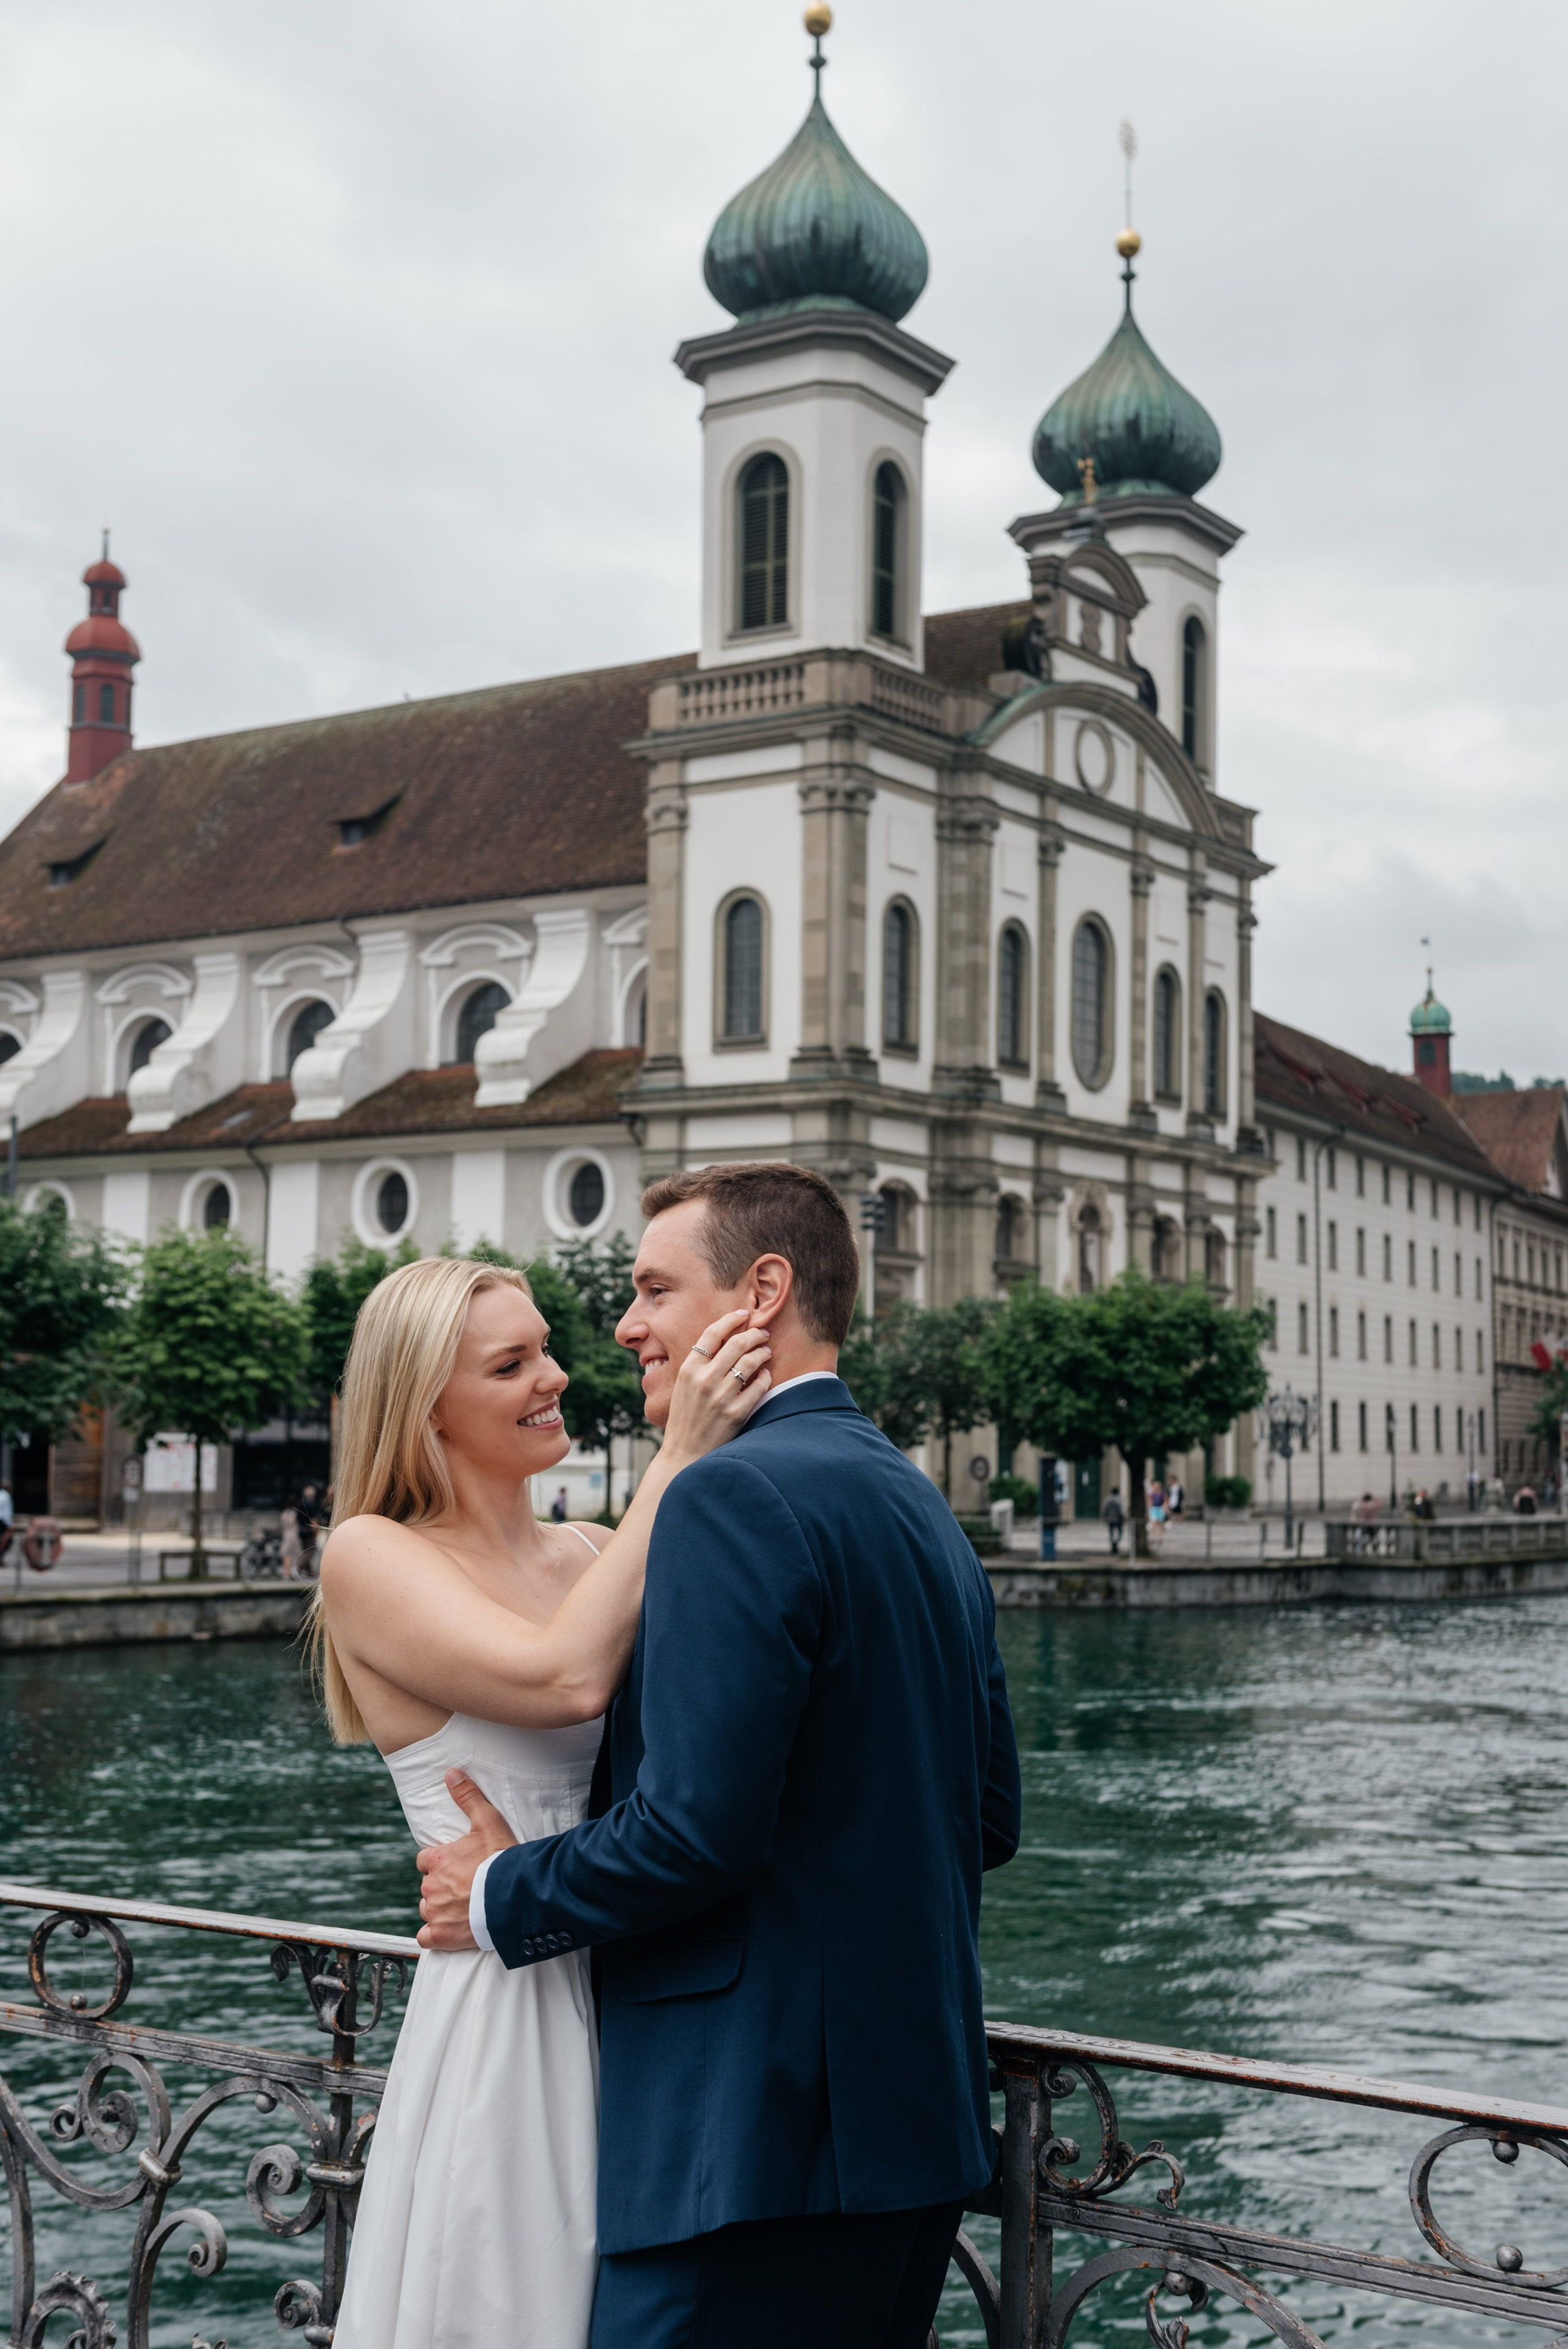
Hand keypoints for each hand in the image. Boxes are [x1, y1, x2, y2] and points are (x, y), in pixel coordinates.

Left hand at [415, 1769, 517, 1950]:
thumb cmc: (502, 1858)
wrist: (516, 1895)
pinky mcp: (441, 1937)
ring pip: (428, 1910)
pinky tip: (450, 1932)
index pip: (425, 1861)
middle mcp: (430, 1886)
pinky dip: (434, 1936)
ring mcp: (435, 1913)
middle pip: (428, 1886)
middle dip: (443, 1887)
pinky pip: (426, 1938)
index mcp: (437, 1859)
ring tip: (465, 1909)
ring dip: (441, 1910)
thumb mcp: (488, 1821)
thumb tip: (451, 1773)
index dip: (440, 1864)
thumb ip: (468, 1797)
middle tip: (468, 1888)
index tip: (457, 1867)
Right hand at [661, 1310, 772, 1469]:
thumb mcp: (683, 1387)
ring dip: (762, 1353)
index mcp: (688, 1369)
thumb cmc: (685, 1418)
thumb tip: (724, 1340)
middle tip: (763, 1334)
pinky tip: (766, 1376)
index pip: (712, 1333)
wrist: (684, 1454)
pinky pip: (758, 1387)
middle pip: (736, 1343)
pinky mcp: (735, 1413)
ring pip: (750, 1362)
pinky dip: (765, 1377)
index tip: (745, 1314)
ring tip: (766, 1353)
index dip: (731, 1319)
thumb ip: (699, 1365)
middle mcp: (703, 1380)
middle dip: (754, 1334)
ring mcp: (720, 1397)